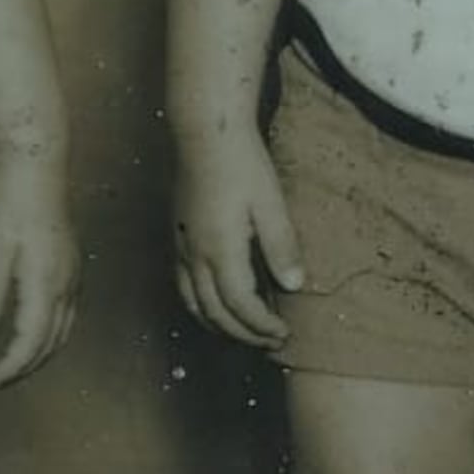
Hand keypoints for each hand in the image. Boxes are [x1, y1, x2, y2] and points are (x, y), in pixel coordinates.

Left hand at [0, 146, 78, 388]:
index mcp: (46, 283)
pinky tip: (29, 333)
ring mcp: (72, 276)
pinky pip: (65, 315)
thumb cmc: (10, 200)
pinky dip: (47, 336)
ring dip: (36, 355)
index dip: (8, 368)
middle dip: (22, 369)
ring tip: (8, 367)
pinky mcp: (70, 266)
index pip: (30, 342)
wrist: (36, 165)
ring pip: (61, 332)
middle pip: (49, 344)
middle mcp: (66, 285)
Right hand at [174, 138, 303, 345]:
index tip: (284, 334)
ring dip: (220, 326)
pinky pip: (183, 287)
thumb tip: (294, 285)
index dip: (262, 326)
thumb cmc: (241, 163)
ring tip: (245, 334)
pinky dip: (200, 307)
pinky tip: (215, 306)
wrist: (205, 132)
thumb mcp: (270, 203)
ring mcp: (182, 247)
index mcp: (220, 250)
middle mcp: (195, 255)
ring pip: (194, 304)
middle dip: (244, 334)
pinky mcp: (178, 237)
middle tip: (272, 341)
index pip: (241, 306)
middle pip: (216, 313)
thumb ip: (282, 246)